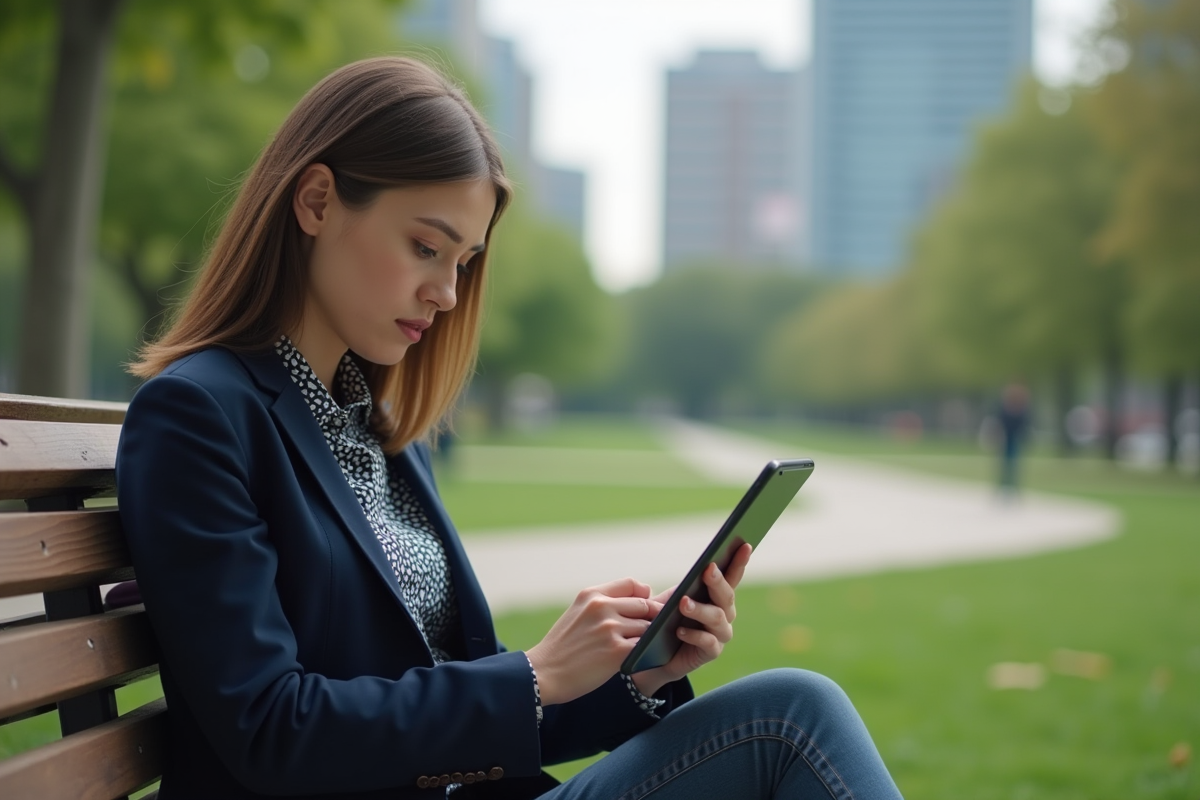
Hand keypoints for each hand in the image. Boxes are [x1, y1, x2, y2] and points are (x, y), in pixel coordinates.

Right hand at [526, 577, 653, 705]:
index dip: (644, 596)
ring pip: (648, 628)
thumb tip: (643, 596)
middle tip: (647, 635)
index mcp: (591, 594)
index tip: (644, 610)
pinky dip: (646, 654)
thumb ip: (604, 603)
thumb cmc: (561, 647)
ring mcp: (610, 628)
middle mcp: (601, 606)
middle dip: (650, 620)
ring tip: (638, 650)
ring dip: (647, 640)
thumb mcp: (577, 613)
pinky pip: (645, 647)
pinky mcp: (617, 651)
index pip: (632, 584)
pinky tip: (638, 661)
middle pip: (645, 605)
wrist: (542, 674)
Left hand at [631, 543, 752, 697]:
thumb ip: (685, 586)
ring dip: (700, 609)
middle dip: (717, 581)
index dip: (739, 561)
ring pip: (717, 617)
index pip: (732, 575)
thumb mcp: (672, 600)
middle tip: (707, 570)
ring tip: (683, 603)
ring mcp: (720, 634)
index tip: (744, 544)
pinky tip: (680, 631)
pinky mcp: (711, 653)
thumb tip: (695, 570)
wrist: (657, 656)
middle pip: (726, 595)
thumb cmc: (666, 621)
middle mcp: (725, 613)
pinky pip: (708, 642)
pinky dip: (694, 635)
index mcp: (718, 596)